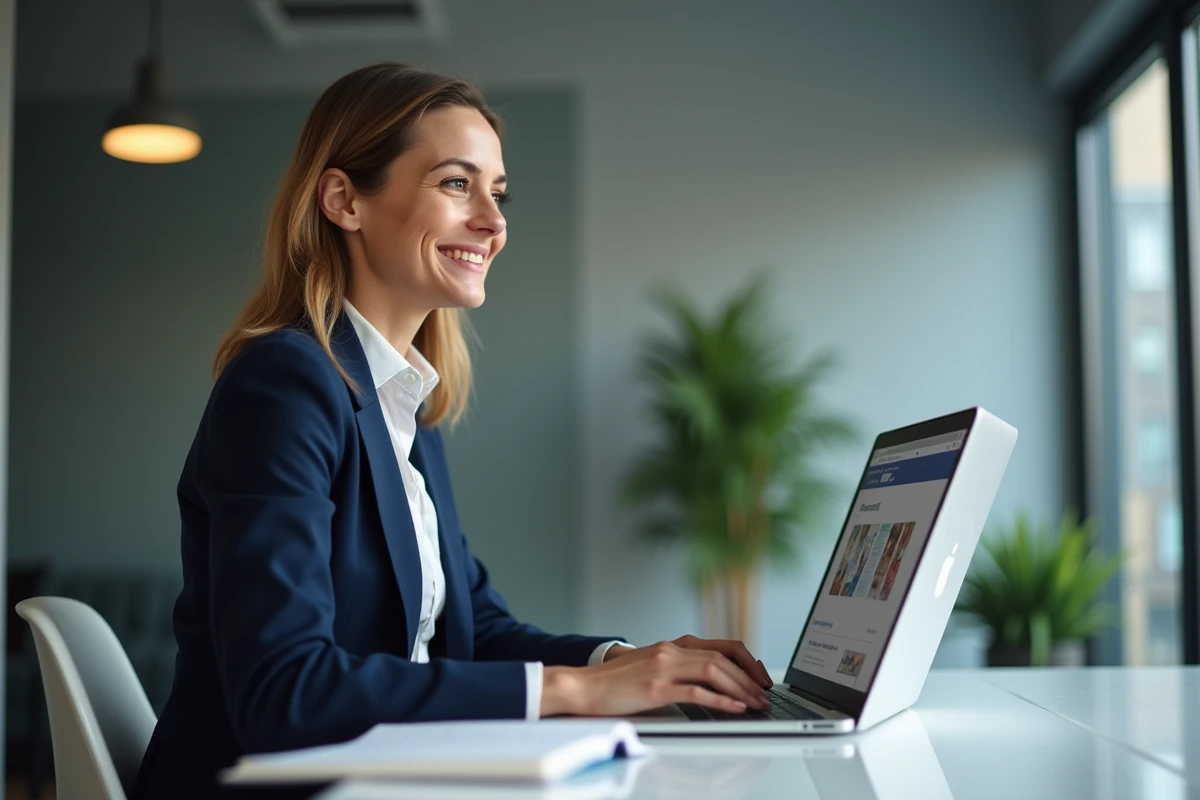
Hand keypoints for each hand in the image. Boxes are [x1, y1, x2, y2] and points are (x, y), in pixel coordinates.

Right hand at [541, 637, 771, 717]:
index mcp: (672, 645)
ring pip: (714, 670)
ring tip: (755, 703)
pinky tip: (734, 708)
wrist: (583, 686)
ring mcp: (663, 667)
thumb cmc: (615, 682)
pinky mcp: (655, 688)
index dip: (746, 659)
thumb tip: (709, 681)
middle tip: (764, 695)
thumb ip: (677, 667)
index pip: (721, 645)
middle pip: (722, 657)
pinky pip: (696, 692)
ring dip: (740, 688)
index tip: (760, 676)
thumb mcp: (651, 666)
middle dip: (749, 677)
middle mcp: (670, 651)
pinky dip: (720, 700)